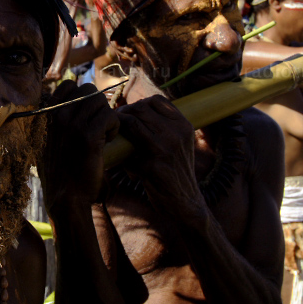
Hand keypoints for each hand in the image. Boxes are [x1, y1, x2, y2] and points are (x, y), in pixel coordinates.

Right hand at [40, 81, 118, 213]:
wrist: (65, 196)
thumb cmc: (60, 170)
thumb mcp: (48, 140)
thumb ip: (57, 119)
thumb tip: (73, 99)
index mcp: (47, 114)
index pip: (69, 85)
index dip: (83, 96)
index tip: (86, 114)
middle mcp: (57, 115)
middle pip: (89, 90)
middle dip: (98, 106)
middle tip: (98, 125)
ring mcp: (71, 124)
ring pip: (100, 101)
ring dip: (107, 116)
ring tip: (103, 135)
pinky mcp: (88, 136)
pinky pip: (110, 116)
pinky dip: (114, 127)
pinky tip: (107, 141)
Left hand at [116, 95, 205, 222]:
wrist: (185, 202)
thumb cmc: (176, 170)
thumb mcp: (180, 143)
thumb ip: (164, 126)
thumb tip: (134, 109)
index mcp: (184, 126)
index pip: (156, 101)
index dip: (139, 104)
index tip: (130, 113)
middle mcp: (176, 134)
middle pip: (141, 109)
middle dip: (124, 113)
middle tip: (117, 124)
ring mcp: (165, 150)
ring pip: (132, 124)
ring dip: (120, 128)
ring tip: (117, 137)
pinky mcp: (152, 167)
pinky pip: (127, 153)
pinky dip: (123, 158)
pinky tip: (127, 167)